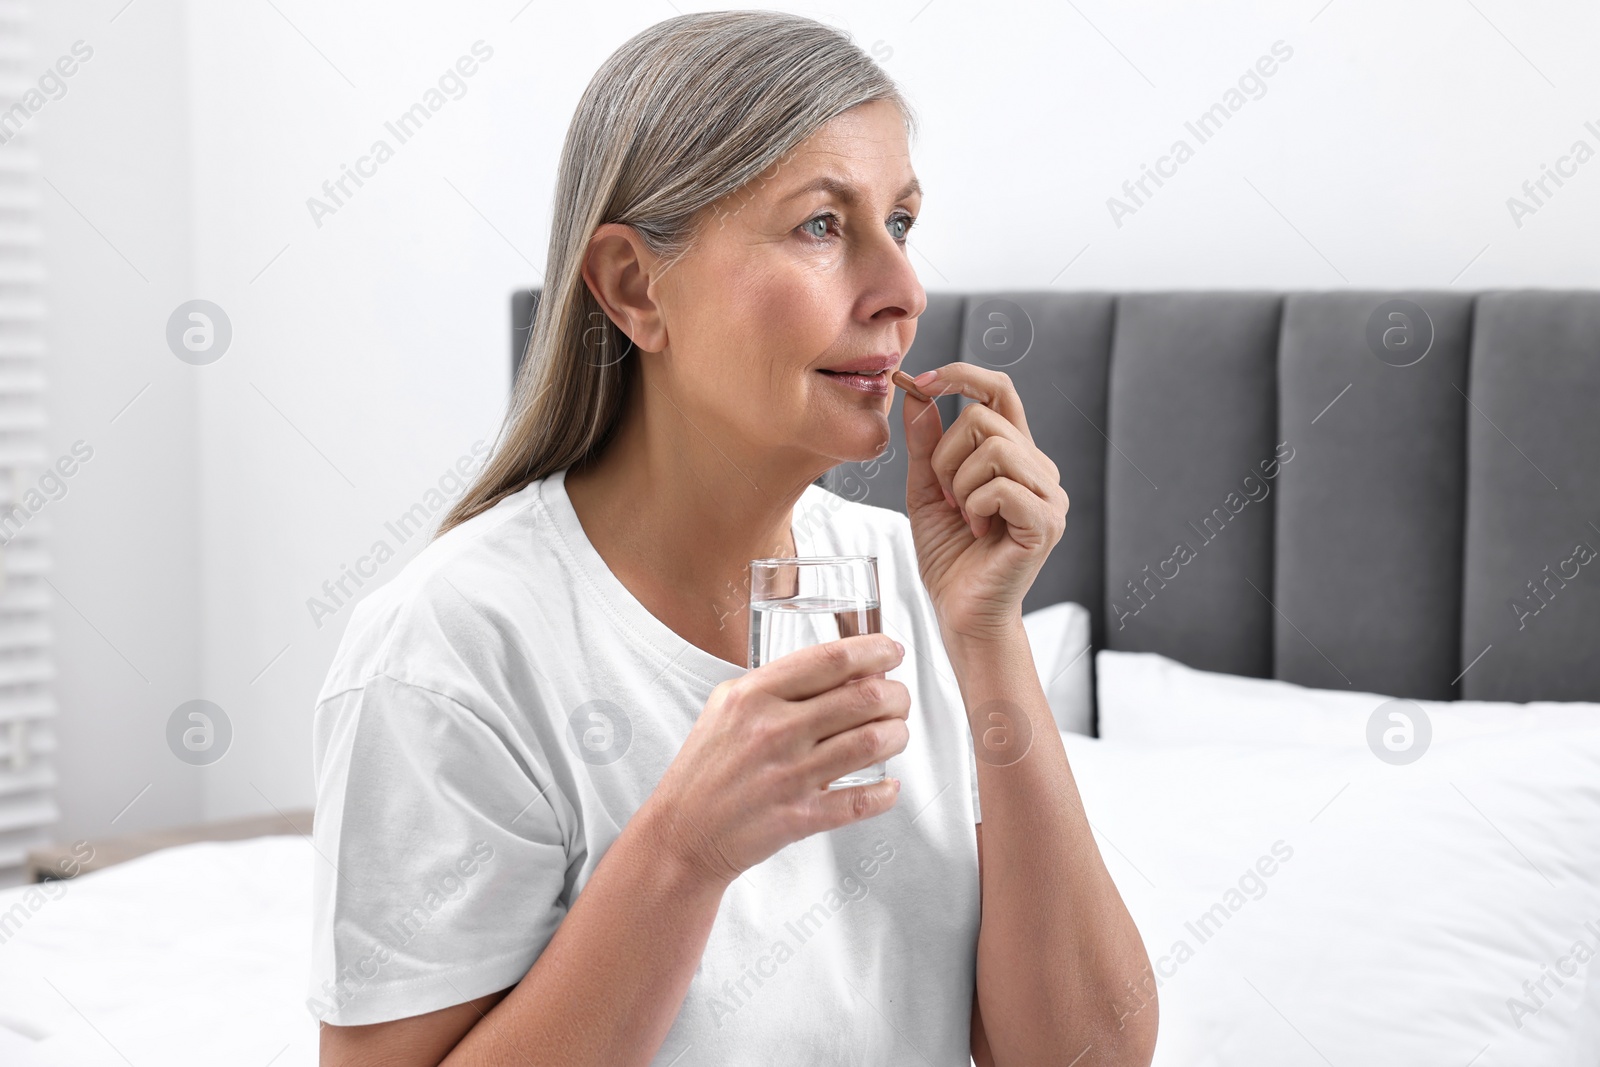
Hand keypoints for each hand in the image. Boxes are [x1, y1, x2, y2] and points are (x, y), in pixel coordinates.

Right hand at [646, 633, 909, 885]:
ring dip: (897, 734)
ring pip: (871, 743)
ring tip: (896, 732)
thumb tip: (834, 669)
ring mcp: (788, 775)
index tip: (892, 651)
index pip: (831, 659)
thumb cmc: (706, 768)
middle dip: (897, 693)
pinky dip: (886, 792)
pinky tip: (889, 785)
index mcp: (755, 695)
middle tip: (899, 697)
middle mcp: (774, 731)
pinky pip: (861, 801)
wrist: (682, 833)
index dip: (875, 651)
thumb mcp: (725, 706)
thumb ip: (773, 684)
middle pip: (863, 697)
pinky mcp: (799, 817)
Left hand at [900, 364, 1068, 643]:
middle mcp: (1039, 468)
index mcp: (1015, 454)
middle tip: (946, 497)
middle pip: (984, 417)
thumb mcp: (926, 491)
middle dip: (945, 455)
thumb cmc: (950, 556)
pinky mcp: (1046, 522)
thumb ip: (925, 444)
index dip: (961, 376)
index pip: (999, 389)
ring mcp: (1049, 495)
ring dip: (959, 483)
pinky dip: (974, 506)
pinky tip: (977, 530)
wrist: (961, 612)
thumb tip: (918, 395)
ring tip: (963, 515)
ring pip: (994, 447)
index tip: (920, 383)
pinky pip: (1001, 487)